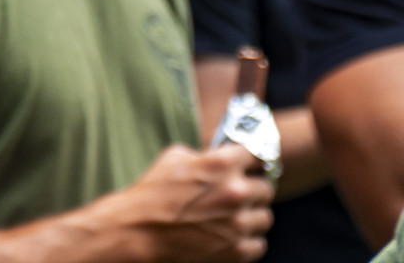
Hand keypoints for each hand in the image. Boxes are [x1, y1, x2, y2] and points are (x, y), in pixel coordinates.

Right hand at [113, 143, 273, 262]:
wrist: (137, 232)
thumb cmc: (152, 193)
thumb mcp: (175, 158)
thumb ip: (205, 155)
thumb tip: (221, 155)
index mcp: (221, 164)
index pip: (259, 152)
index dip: (251, 159)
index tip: (249, 163)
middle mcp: (235, 191)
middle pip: (266, 187)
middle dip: (251, 188)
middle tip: (236, 193)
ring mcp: (239, 223)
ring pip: (265, 216)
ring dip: (251, 216)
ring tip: (231, 217)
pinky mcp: (237, 250)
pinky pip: (259, 243)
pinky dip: (246, 241)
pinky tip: (229, 235)